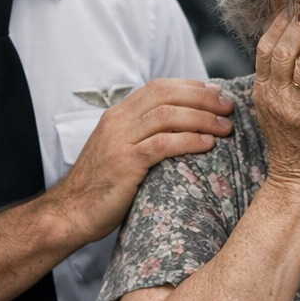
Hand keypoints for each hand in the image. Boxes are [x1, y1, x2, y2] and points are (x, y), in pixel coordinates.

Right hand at [48, 78, 233, 245]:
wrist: (70, 213)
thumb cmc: (104, 185)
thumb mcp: (123, 149)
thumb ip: (146, 134)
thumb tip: (186, 125)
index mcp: (119, 114)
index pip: (160, 87)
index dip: (192, 87)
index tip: (217, 93)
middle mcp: (118, 121)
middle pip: (167, 96)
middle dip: (203, 98)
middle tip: (228, 108)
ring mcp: (119, 141)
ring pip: (167, 115)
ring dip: (202, 118)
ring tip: (226, 127)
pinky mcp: (124, 163)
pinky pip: (162, 145)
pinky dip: (188, 141)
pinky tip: (208, 144)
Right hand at [252, 0, 299, 190]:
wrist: (298, 179)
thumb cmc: (295, 141)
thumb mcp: (278, 107)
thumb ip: (281, 79)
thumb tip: (292, 45)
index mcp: (263, 91)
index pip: (265, 48)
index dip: (280, 24)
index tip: (295, 4)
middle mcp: (274, 97)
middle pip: (283, 49)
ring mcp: (293, 108)